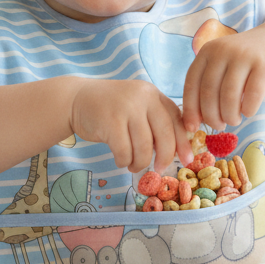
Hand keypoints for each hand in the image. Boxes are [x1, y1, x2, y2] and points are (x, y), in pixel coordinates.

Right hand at [70, 79, 191, 173]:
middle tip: (160, 169)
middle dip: (165, 157)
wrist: (76, 99)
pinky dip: (123, 161)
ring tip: (131, 164)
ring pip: (144, 147)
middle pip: (165, 134)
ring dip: (139, 162)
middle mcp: (143, 97)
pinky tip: (119, 159)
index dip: (183, 142)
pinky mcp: (110, 121)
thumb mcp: (137, 107)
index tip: (188, 160)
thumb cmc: (111, 109)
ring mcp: (126, 107)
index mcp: (153, 94)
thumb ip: (155, 122)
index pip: (176, 119)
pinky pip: (124, 151)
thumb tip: (177, 151)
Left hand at [182, 23, 264, 132]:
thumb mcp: (223, 66)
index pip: (191, 84)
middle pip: (209, 92)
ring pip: (229, 95)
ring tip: (234, 120)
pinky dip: (248, 109)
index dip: (190, 109)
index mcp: (207, 51)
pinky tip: (248, 112)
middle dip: (211, 116)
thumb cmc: (246, 61)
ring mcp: (244, 56)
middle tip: (219, 126)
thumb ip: (209, 86)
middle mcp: (223, 51)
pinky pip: (252, 94)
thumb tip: (196, 120)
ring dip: (229, 115)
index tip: (192, 127)